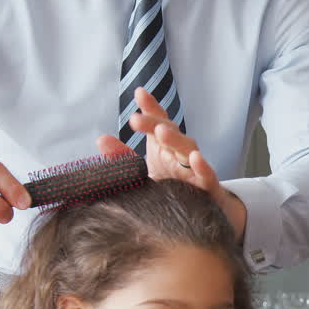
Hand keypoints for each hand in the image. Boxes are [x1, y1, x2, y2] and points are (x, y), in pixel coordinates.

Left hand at [98, 87, 247, 239]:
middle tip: (135, 120)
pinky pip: (206, 174)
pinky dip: (202, 166)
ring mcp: (194, 168)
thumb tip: (101, 139)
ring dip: (175, 139)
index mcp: (163, 146)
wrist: (196, 214)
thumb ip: (122, 158)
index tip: (139, 94)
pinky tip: (196, 158)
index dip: (150, 107)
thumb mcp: (142, 174)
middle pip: (169, 132)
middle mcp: (179, 153)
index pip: (158, 121)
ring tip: (162, 132)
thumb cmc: (169, 189)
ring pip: (188, 148)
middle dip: (154, 123)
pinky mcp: (206, 186)